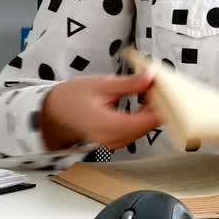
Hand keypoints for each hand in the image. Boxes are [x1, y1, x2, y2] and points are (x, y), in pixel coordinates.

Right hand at [40, 70, 161, 151]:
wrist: (52, 113)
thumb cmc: (70, 98)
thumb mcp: (102, 84)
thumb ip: (130, 83)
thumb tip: (152, 76)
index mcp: (112, 126)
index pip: (151, 120)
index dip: (164, 103)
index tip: (166, 87)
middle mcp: (116, 139)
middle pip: (151, 124)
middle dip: (158, 103)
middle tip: (156, 82)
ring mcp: (116, 142)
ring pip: (145, 127)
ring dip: (151, 109)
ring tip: (147, 88)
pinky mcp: (116, 140)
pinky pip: (136, 129)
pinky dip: (142, 115)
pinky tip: (141, 100)